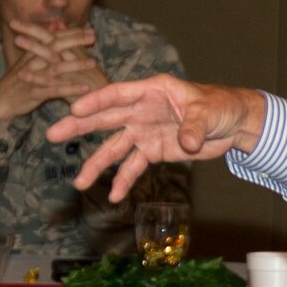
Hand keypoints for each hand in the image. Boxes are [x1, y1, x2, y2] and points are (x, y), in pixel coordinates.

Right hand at [0, 20, 106, 121]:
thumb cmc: (17, 82)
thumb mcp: (27, 62)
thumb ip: (41, 49)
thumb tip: (56, 34)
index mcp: (31, 52)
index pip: (53, 37)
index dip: (71, 32)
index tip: (89, 29)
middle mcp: (32, 61)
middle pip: (55, 46)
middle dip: (75, 40)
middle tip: (93, 37)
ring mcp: (32, 77)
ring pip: (56, 67)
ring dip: (75, 64)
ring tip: (93, 63)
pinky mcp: (33, 93)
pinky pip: (54, 90)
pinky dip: (70, 88)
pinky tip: (84, 88)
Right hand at [48, 76, 265, 203]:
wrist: (233, 125)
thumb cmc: (220, 106)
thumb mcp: (209, 111)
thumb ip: (195, 126)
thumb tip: (187, 142)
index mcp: (152, 90)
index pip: (118, 94)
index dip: (97, 101)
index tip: (76, 110)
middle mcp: (142, 109)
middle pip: (106, 119)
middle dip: (79, 127)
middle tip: (53, 134)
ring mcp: (144, 131)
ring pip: (114, 148)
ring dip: (96, 164)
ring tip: (78, 182)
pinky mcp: (153, 150)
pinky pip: (133, 167)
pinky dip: (123, 181)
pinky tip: (112, 196)